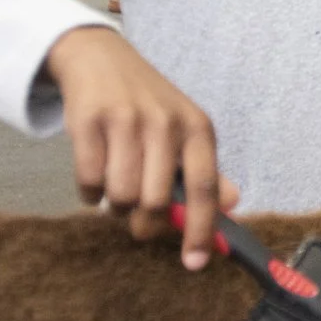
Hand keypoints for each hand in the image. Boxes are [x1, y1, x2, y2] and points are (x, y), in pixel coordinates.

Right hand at [45, 26, 234, 269]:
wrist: (100, 58)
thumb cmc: (147, 105)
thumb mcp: (184, 129)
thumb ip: (206, 171)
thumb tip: (232, 205)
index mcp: (196, 127)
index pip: (205, 188)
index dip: (200, 230)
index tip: (195, 263)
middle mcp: (165, 122)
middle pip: (155, 202)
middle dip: (143, 223)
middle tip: (136, 218)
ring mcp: (126, 120)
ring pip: (120, 196)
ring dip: (115, 207)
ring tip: (115, 190)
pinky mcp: (89, 120)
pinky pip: (89, 182)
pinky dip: (89, 193)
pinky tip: (94, 176)